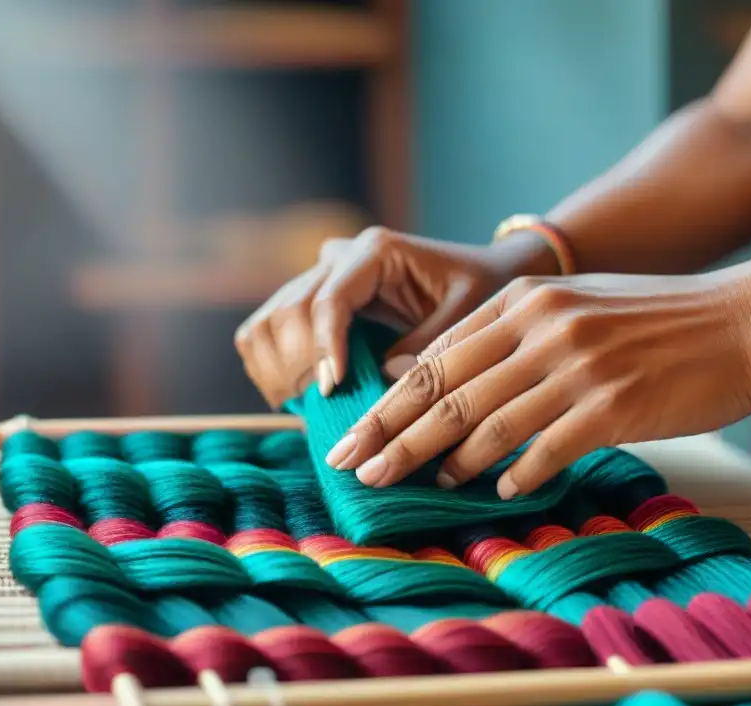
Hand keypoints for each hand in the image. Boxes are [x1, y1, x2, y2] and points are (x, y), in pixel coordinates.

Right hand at [234, 226, 559, 407]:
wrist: (482, 275)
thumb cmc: (481, 290)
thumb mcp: (469, 315)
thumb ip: (428, 346)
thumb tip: (385, 379)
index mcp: (374, 252)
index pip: (329, 300)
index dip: (323, 348)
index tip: (331, 390)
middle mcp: (338, 257)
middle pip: (288, 311)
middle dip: (296, 365)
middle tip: (318, 408)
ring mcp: (319, 278)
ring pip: (268, 321)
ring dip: (277, 369)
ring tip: (303, 408)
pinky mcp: (311, 301)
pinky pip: (269, 331)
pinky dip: (272, 367)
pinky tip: (295, 398)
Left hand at [324, 268, 750, 498]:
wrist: (740, 320)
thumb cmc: (650, 317)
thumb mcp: (569, 303)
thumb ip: (506, 333)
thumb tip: (437, 375)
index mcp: (522, 302)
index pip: (434, 360)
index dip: (386, 405)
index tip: (352, 437)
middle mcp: (540, 330)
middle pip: (444, 395)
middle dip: (392, 438)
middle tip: (355, 472)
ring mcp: (575, 368)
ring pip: (485, 426)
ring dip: (445, 463)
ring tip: (419, 486)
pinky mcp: (611, 406)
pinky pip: (545, 450)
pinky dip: (516, 475)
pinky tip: (498, 492)